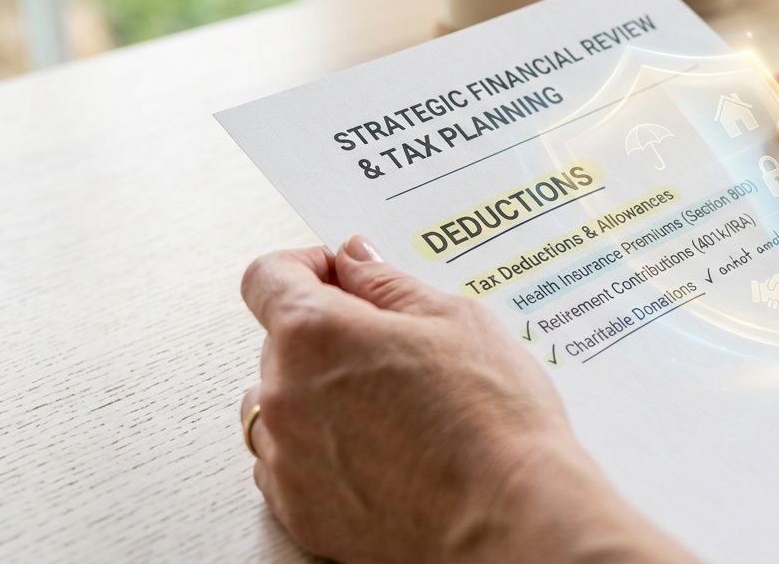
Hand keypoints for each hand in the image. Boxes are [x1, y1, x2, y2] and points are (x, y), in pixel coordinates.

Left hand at [238, 236, 692, 562]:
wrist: (510, 517)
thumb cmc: (494, 421)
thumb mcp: (456, 320)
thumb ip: (388, 283)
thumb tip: (356, 261)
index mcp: (315, 334)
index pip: (268, 277)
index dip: (305, 265)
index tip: (338, 274)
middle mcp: (284, 395)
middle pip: (278, 341)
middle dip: (327, 332)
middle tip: (394, 345)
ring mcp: (286, 460)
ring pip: (275, 406)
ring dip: (313, 393)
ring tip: (384, 404)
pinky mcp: (299, 511)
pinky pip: (286, 464)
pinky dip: (316, 449)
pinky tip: (376, 449)